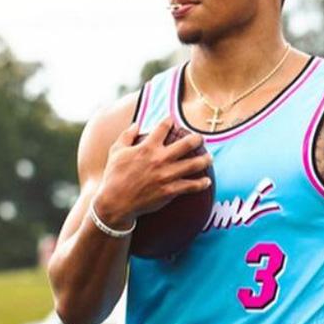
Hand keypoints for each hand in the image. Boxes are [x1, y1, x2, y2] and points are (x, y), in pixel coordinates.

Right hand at [93, 119, 212, 227]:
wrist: (116, 203)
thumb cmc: (113, 177)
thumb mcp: (115, 152)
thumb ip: (126, 136)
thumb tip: (136, 124)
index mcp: (147, 147)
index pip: (163, 127)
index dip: (170, 121)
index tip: (173, 121)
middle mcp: (160, 159)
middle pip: (186, 144)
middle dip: (196, 139)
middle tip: (201, 138)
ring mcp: (167, 175)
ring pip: (193, 164)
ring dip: (205, 160)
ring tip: (210, 158)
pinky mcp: (170, 190)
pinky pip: (191, 186)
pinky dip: (201, 184)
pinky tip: (207, 182)